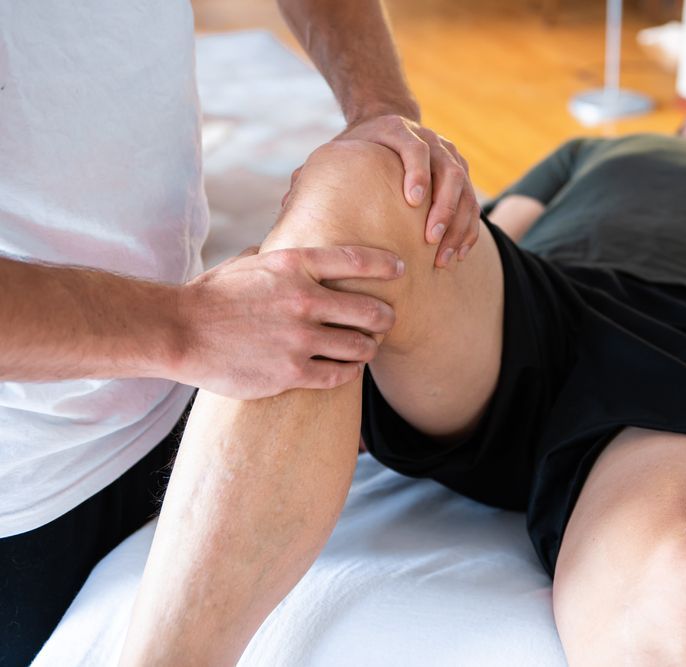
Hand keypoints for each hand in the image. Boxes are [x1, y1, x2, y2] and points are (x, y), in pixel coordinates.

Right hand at [172, 245, 403, 398]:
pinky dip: (348, 372)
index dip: (386, 264)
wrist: (178, 333)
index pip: (357, 260)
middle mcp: (303, 299)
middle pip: (371, 310)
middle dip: (384, 318)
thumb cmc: (212, 296)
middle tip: (384, 322)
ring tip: (364, 348)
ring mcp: (299, 338)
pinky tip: (346, 369)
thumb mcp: (248, 263)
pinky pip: (339, 375)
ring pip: (361, 346)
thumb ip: (280, 256)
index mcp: (293, 265)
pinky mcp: (291, 372)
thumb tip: (298, 242)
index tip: (401, 268)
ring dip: (367, 348)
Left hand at [283, 115, 478, 267]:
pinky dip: (467, 231)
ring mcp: (451, 157)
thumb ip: (314, 176)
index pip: (415, 147)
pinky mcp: (462, 175)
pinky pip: (472, 205)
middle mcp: (433, 141)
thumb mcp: (335, 153)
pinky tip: (456, 256)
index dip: (418, 172)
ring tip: (444, 259)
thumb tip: (288, 208)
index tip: (413, 201)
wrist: (386, 126)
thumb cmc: (356, 148)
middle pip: (450, 171)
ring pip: (466, 191)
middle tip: (430, 240)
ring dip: (458, 226)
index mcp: (399, 131)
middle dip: (443, 208)